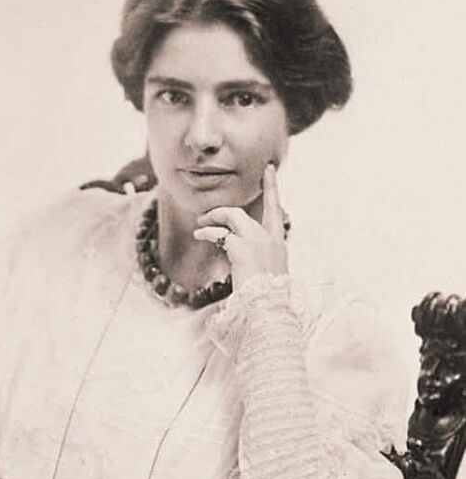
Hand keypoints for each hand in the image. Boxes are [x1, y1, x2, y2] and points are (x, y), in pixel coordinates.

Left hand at [193, 163, 287, 287]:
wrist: (268, 308)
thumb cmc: (266, 298)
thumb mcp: (266, 275)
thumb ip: (256, 260)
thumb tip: (237, 253)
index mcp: (278, 244)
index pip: (275, 210)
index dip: (271, 189)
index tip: (268, 170)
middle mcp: (270, 238)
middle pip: (244, 213)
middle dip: (223, 210)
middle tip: (205, 216)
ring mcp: (257, 241)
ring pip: (232, 217)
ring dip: (213, 219)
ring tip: (200, 225)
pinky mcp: (242, 248)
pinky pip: (220, 234)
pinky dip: (208, 233)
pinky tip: (199, 235)